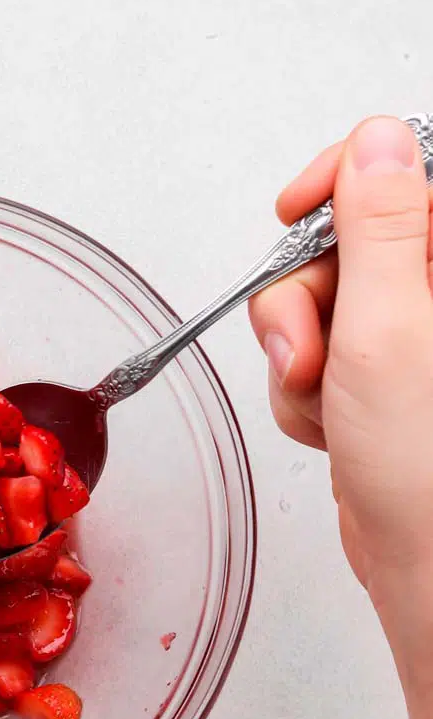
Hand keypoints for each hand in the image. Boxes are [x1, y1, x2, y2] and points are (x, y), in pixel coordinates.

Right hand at [248, 115, 432, 657]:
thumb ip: (379, 228)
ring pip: (327, 297)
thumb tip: (379, 143)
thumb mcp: (389, 333)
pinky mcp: (393, 375)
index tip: (298, 213)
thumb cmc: (427, 477)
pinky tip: (332, 426)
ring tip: (326, 403)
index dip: (345, 180)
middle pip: (352, 236)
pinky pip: (325, 348)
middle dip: (308, 294)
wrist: (428, 575)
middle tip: (309, 350)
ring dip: (303, 352)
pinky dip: (310, 387)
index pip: (408, 169)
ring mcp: (423, 335)